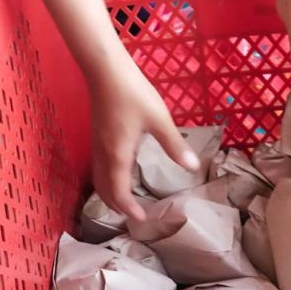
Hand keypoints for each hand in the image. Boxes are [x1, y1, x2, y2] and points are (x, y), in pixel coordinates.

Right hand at [87, 56, 198, 219]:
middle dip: (117, 206)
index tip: (141, 218)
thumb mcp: (159, 120)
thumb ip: (174, 145)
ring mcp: (97, 145)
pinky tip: (120, 171)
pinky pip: (99, 166)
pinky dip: (108, 179)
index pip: (118, 192)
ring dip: (110, 193)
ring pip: (99, 178)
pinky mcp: (97, 135)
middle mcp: (104, 154)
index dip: (128, 209)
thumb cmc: (133, 94)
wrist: (106, 71)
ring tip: (126, 199)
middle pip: (104, 190)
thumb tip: (192, 167)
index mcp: (118, 155)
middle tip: (134, 214)